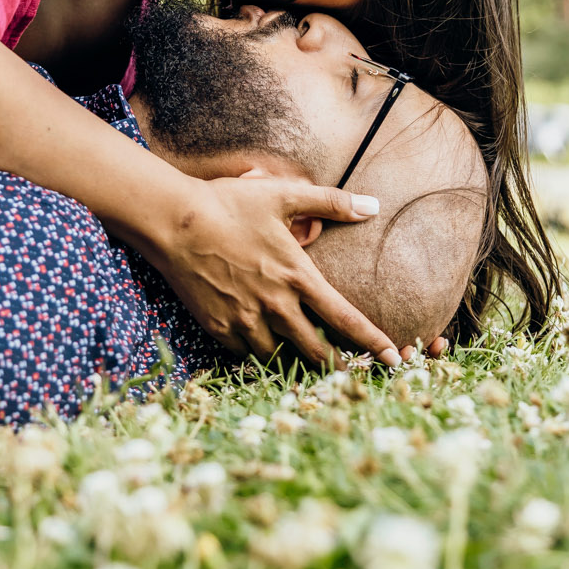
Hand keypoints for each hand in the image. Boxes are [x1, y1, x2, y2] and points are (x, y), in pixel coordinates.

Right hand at [151, 174, 399, 367]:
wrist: (173, 222)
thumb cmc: (230, 203)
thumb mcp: (284, 195)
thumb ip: (331, 202)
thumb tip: (373, 206)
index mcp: (297, 277)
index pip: (346, 320)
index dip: (373, 343)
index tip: (394, 359)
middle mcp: (275, 306)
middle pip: (317, 352)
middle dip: (338, 366)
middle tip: (351, 373)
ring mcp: (245, 321)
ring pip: (280, 358)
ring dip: (297, 363)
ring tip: (308, 365)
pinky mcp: (218, 327)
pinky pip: (247, 354)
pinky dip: (260, 354)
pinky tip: (266, 350)